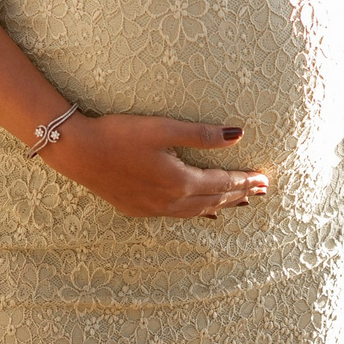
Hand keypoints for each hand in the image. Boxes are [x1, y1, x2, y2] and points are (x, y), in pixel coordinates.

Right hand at [40, 111, 269, 218]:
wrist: (79, 153)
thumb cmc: (119, 134)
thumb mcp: (163, 128)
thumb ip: (201, 134)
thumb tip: (238, 134)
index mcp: (180, 181)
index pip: (222, 183)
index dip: (244, 181)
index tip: (264, 179)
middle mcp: (170, 201)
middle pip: (213, 200)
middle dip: (238, 195)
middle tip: (260, 192)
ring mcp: (153, 208)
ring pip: (196, 211)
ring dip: (219, 207)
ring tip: (239, 205)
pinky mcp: (138, 208)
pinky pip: (178, 216)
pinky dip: (196, 213)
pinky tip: (200, 213)